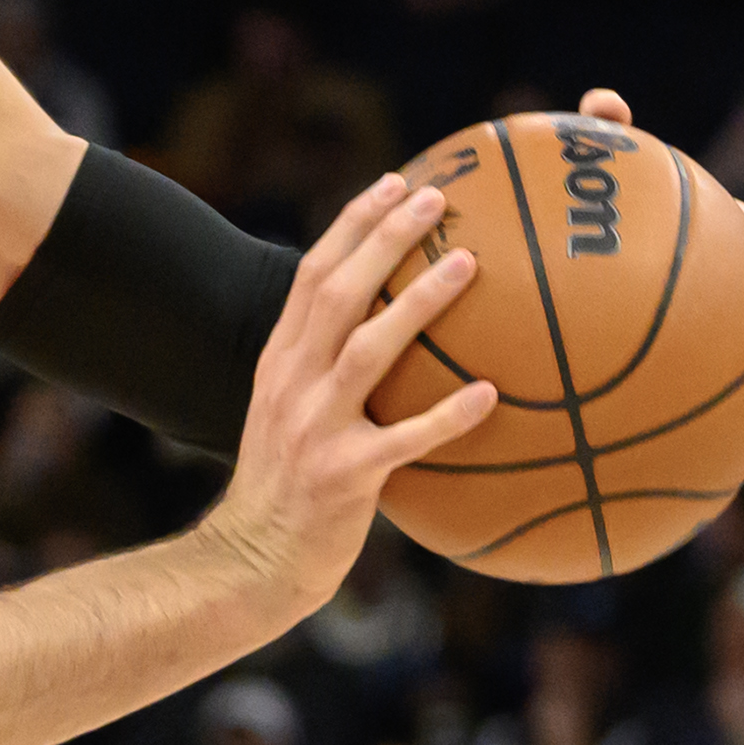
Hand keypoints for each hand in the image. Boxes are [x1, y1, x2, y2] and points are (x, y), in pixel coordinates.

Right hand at [203, 174, 494, 613]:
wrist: (253, 561)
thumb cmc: (289, 488)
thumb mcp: (290, 414)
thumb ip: (326, 370)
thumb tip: (394, 330)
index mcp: (280, 362)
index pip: (312, 275)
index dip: (353, 224)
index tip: (395, 183)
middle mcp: (291, 383)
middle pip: (337, 292)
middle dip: (385, 236)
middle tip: (437, 198)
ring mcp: (315, 428)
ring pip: (367, 349)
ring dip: (418, 302)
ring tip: (467, 263)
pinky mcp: (344, 476)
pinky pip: (405, 440)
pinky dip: (448, 416)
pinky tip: (491, 395)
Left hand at [577, 88, 743, 473]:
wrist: (606, 264)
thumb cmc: (614, 210)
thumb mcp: (615, 175)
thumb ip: (612, 138)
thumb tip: (601, 101)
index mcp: (739, 246)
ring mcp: (735, 338)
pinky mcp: (711, 375)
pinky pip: (732, 412)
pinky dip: (733, 443)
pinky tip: (721, 481)